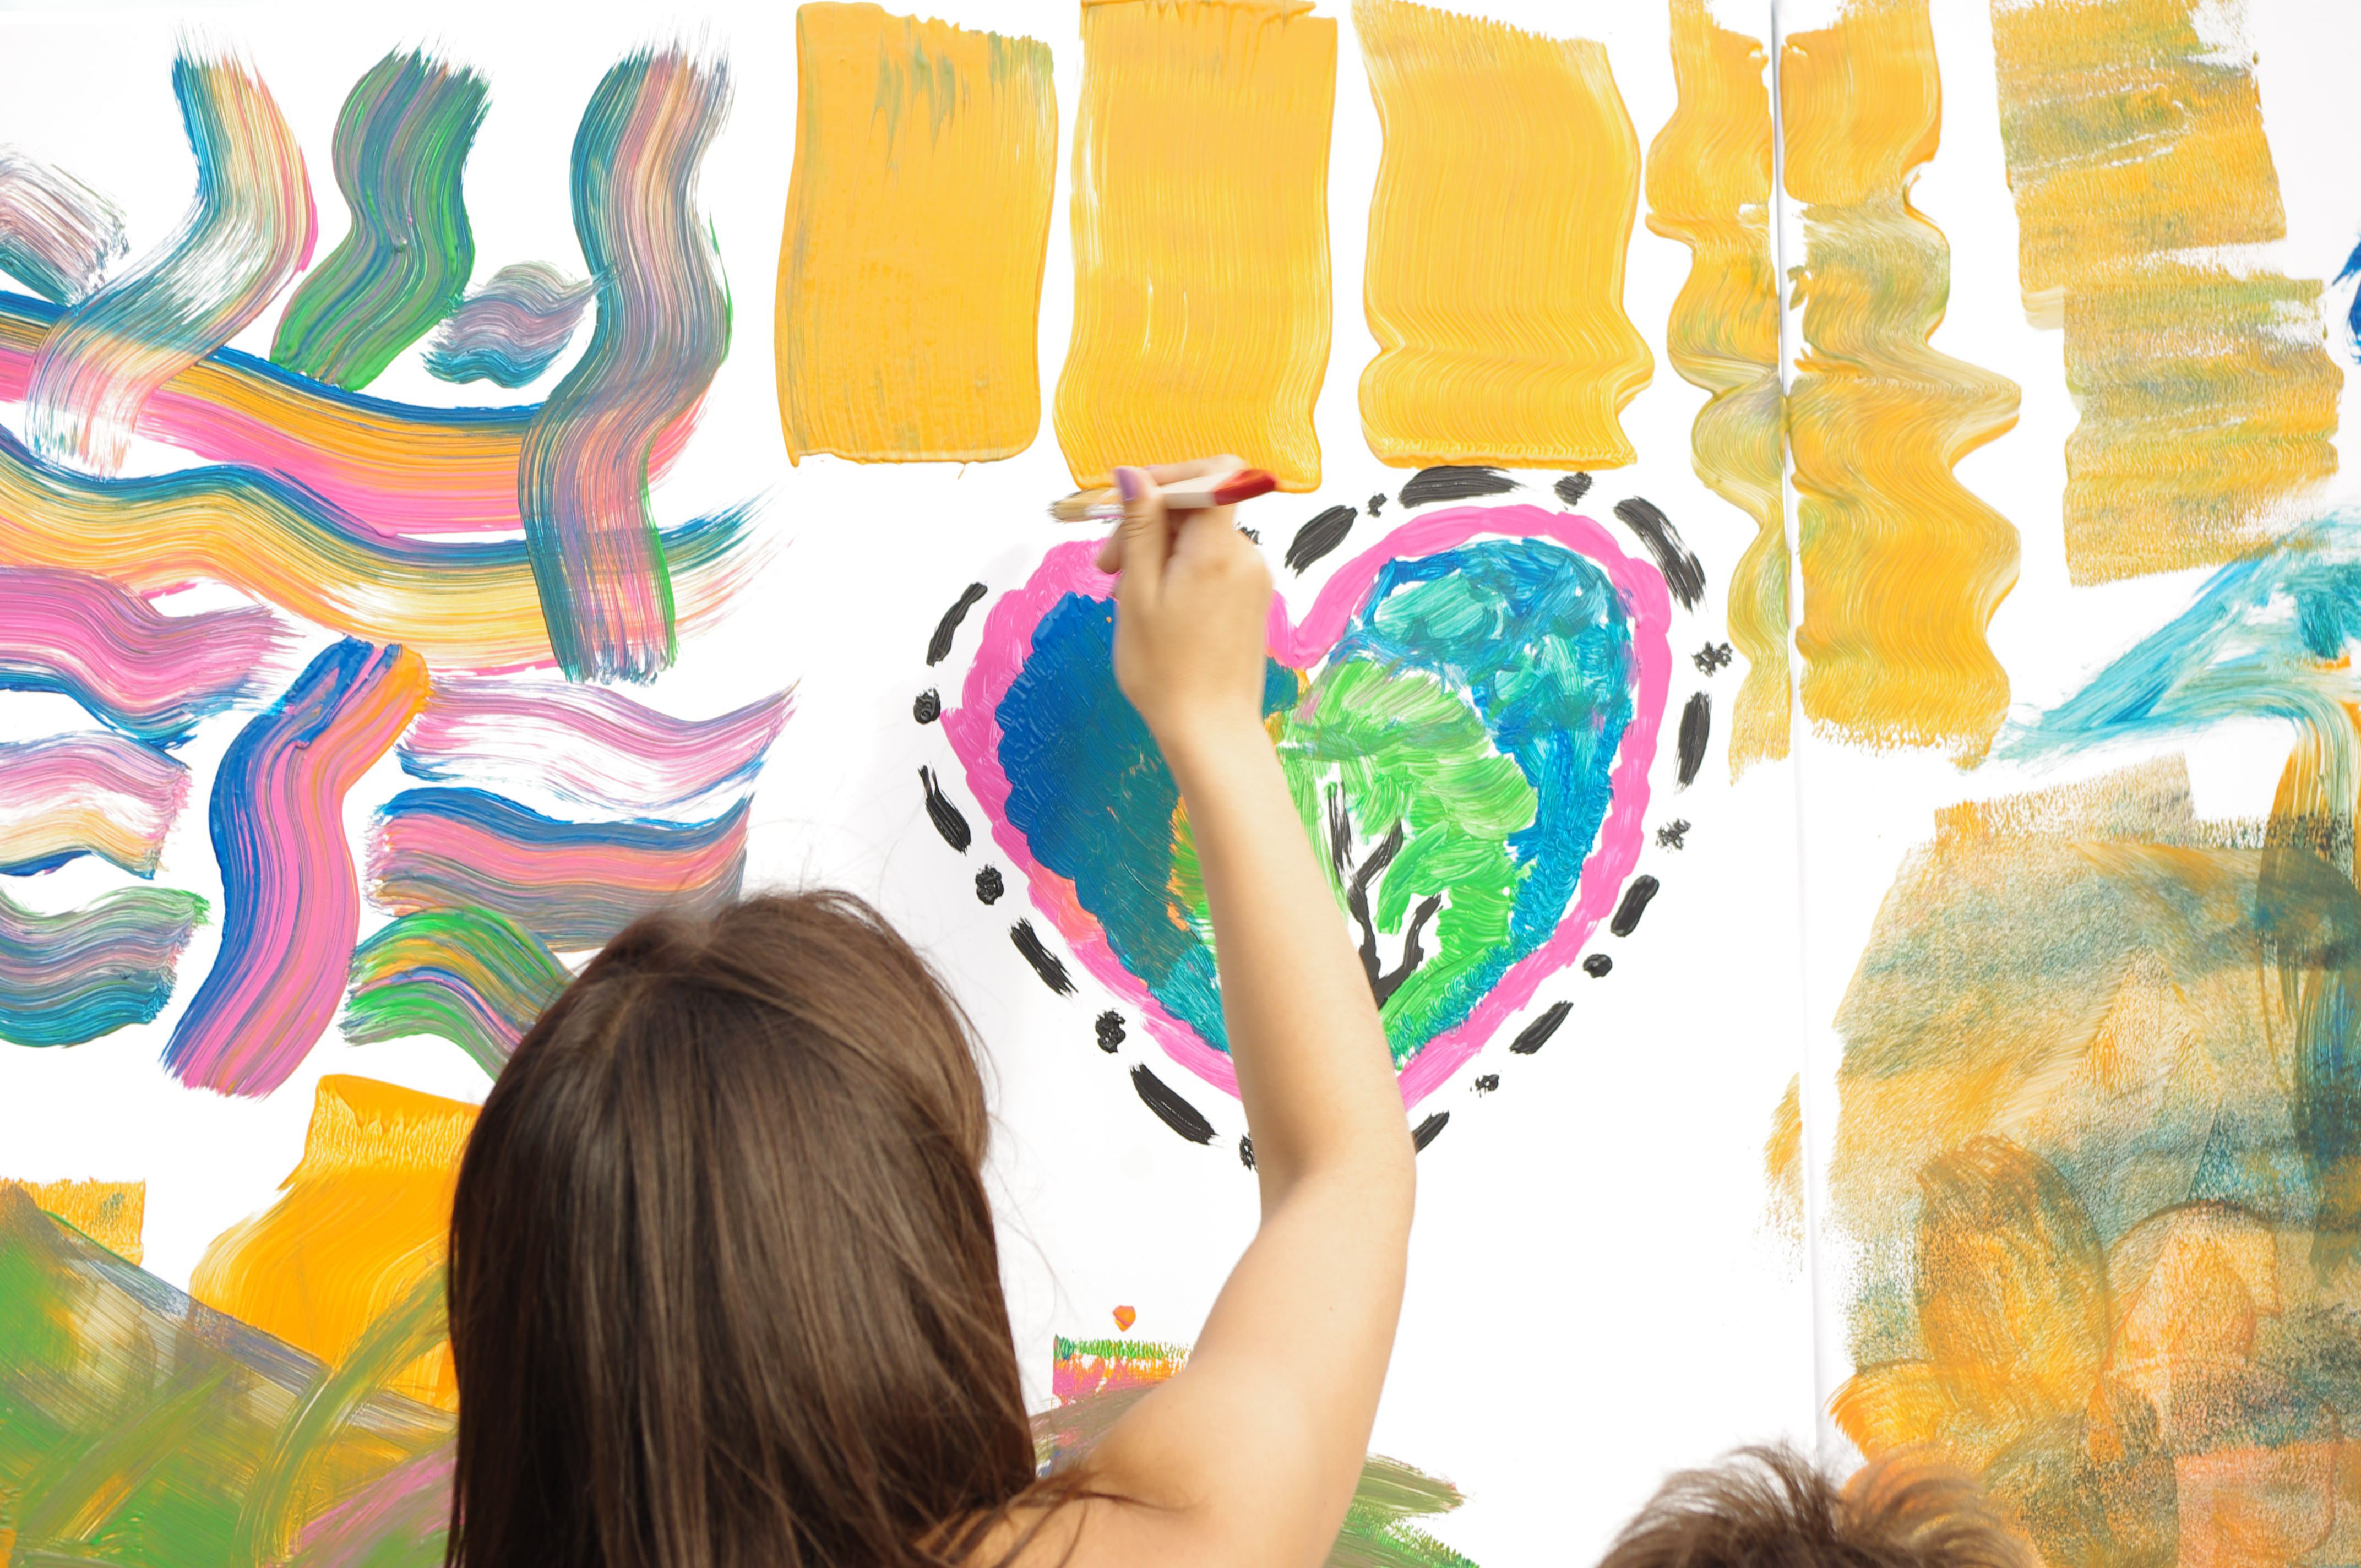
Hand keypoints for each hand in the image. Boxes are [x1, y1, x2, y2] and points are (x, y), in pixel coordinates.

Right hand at [1096, 456, 1273, 762]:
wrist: (1210, 732)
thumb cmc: (1166, 672)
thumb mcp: (1138, 593)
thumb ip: (1140, 528)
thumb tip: (1134, 474)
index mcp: (1218, 550)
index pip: (1213, 474)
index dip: (1169, 477)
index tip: (1129, 501)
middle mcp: (1246, 557)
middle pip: (1197, 507)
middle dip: (1148, 523)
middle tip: (1107, 566)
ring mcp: (1252, 579)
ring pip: (1199, 538)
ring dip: (1158, 553)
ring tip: (1127, 596)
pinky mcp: (1250, 599)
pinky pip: (1211, 564)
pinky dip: (1178, 572)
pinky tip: (1153, 606)